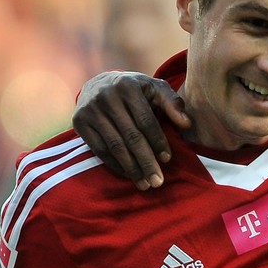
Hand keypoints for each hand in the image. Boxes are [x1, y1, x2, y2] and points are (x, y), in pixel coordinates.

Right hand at [72, 71, 190, 188]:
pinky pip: (99, 149)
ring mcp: (90, 109)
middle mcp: (107, 96)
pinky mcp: (79, 121)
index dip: (157, 141)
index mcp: (128, 86)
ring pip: (114, 145)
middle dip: (146, 161)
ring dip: (131, 168)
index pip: (145, 120)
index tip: (167, 159)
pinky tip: (128, 175)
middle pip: (130, 136)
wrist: (98, 84)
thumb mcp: (154, 89)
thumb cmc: (135, 90)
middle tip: (158, 181)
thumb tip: (187, 124)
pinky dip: (115, 164)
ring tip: (144, 184)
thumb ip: (172, 103)